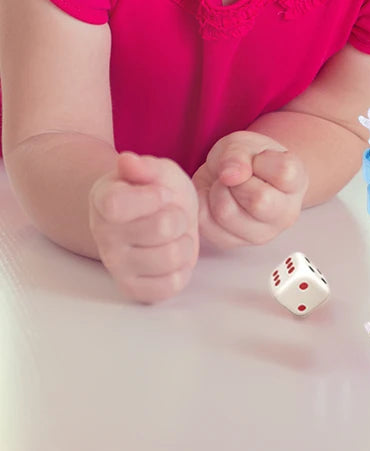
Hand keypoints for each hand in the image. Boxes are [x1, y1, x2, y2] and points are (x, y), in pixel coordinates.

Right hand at [89, 152, 198, 303]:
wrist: (157, 217)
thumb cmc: (156, 191)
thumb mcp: (157, 170)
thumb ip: (144, 166)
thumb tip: (126, 160)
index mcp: (103, 201)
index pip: (117, 204)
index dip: (152, 197)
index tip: (162, 193)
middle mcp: (104, 236)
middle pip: (162, 228)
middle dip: (178, 216)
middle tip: (171, 214)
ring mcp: (117, 266)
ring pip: (172, 257)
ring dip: (184, 242)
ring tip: (174, 234)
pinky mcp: (135, 290)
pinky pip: (172, 284)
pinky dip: (183, 268)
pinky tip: (172, 254)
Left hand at [192, 131, 307, 248]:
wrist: (234, 177)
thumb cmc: (247, 159)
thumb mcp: (244, 143)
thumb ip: (238, 154)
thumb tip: (230, 175)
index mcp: (297, 183)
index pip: (284, 173)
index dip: (262, 161)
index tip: (257, 159)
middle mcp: (285, 213)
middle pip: (259, 201)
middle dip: (237, 180)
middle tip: (237, 175)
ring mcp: (261, 233)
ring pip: (226, 213)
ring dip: (217, 191)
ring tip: (225, 185)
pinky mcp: (232, 243)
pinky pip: (205, 223)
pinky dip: (202, 202)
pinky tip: (214, 197)